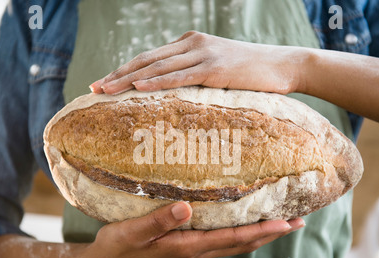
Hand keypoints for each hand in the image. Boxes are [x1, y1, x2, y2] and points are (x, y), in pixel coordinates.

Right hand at [84, 201, 304, 257]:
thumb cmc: (117, 247)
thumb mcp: (133, 232)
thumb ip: (160, 220)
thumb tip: (189, 207)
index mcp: (188, 247)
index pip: (233, 237)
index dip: (261, 230)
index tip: (286, 221)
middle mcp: (196, 251)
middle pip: (242, 242)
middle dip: (271, 233)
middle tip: (297, 220)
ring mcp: (192, 251)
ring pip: (235, 242)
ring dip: (260, 233)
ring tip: (281, 222)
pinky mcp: (186, 248)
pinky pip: (222, 240)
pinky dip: (241, 233)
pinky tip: (244, 224)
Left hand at [89, 31, 302, 95]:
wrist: (284, 64)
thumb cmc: (251, 72)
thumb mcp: (217, 69)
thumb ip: (195, 74)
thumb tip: (175, 94)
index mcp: (189, 43)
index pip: (149, 57)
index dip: (124, 70)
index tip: (103, 83)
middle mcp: (192, 44)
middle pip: (146, 60)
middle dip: (118, 75)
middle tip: (94, 88)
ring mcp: (203, 54)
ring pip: (157, 67)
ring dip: (129, 79)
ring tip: (105, 90)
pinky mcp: (215, 67)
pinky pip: (180, 76)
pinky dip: (157, 82)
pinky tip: (138, 88)